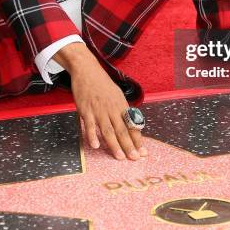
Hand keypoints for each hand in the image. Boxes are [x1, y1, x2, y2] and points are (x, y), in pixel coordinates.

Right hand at [54, 43, 147, 159]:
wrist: (87, 70)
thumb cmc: (102, 84)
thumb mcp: (117, 95)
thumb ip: (122, 110)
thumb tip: (131, 124)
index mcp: (121, 105)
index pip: (132, 125)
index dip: (138, 139)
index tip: (143, 152)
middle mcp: (112, 109)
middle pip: (122, 130)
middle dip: (129, 146)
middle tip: (134, 158)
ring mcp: (99, 110)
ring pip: (108, 130)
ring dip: (114, 145)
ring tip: (119, 157)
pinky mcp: (86, 110)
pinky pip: (90, 125)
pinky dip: (93, 135)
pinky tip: (96, 145)